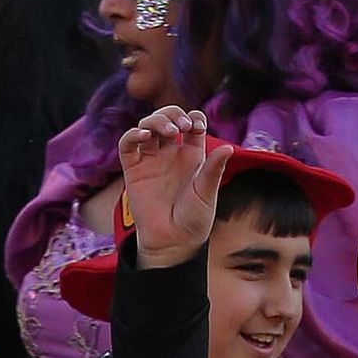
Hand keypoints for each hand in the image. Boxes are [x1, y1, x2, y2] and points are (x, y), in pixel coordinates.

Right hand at [117, 106, 229, 269]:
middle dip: (173, 114)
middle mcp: (171, 154)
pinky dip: (133, 135)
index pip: (192, 123)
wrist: (173, 243)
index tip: (197, 127)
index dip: (194, 117)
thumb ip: (214, 169)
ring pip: (148, 126)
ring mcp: (151, 160)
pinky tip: (144, 135)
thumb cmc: (194, 220)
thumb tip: (229, 147)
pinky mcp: (134, 170)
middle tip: (182, 126)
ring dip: (156, 120)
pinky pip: (128, 145)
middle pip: (168, 118)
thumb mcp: (207, 192)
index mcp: (192, 155)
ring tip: (167, 130)